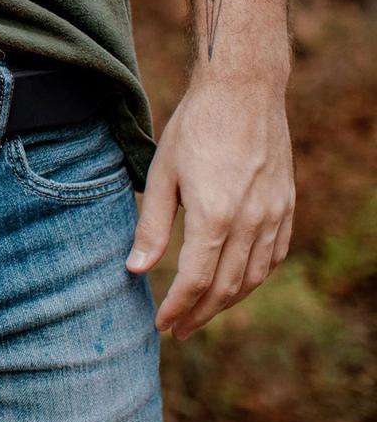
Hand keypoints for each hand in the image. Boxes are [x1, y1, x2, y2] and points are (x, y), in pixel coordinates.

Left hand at [125, 79, 294, 339]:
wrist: (243, 91)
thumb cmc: (194, 127)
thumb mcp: (162, 173)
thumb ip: (151, 226)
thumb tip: (135, 269)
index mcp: (214, 217)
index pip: (195, 282)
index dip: (177, 308)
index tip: (161, 325)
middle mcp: (250, 223)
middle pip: (226, 288)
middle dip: (199, 314)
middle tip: (178, 330)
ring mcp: (274, 215)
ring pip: (254, 278)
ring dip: (227, 302)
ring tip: (202, 311)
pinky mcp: (286, 205)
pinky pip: (274, 256)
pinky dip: (254, 277)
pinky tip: (237, 281)